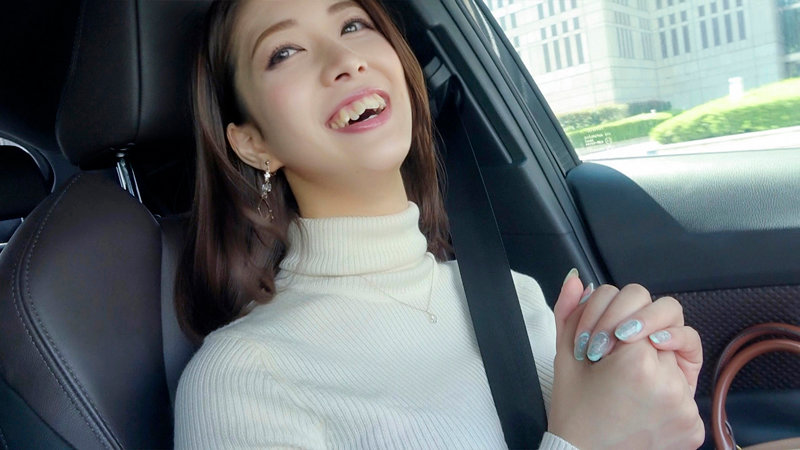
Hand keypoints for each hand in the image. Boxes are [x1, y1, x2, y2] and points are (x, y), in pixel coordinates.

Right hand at [547, 272, 704, 448]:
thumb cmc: (573, 411)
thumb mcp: (564, 357)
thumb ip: (570, 311)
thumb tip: (578, 280)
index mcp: (635, 361)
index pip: (640, 307)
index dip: (615, 322)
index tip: (602, 345)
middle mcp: (668, 382)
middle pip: (668, 325)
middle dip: (643, 333)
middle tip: (620, 354)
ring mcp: (685, 406)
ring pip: (677, 357)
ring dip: (655, 362)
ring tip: (627, 384)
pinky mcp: (693, 426)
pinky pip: (686, 391)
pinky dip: (665, 393)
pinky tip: (640, 405)